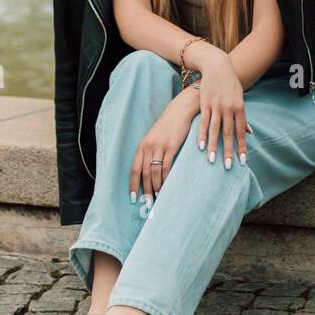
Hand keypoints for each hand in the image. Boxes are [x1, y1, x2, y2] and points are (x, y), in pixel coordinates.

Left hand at [129, 87, 198, 207]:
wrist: (180, 110)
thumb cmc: (168, 126)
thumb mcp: (155, 138)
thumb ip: (151, 153)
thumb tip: (149, 173)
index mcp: (142, 145)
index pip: (134, 169)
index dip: (134, 185)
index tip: (134, 198)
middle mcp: (148, 146)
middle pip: (144, 173)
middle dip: (145, 190)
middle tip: (148, 203)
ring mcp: (159, 146)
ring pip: (154, 172)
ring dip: (156, 186)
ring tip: (159, 197)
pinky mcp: (171, 146)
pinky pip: (166, 166)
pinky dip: (165, 178)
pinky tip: (166, 185)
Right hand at [193, 50, 251, 169]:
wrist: (218, 66)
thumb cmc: (231, 84)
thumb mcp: (240, 98)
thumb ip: (243, 117)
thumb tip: (250, 133)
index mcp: (239, 108)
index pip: (241, 132)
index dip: (241, 147)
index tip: (242, 161)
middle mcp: (228, 109)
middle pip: (228, 134)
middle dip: (228, 151)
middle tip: (227, 167)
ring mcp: (216, 106)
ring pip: (214, 130)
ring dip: (213, 146)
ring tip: (212, 161)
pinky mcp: (205, 104)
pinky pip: (203, 122)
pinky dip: (201, 134)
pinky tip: (200, 146)